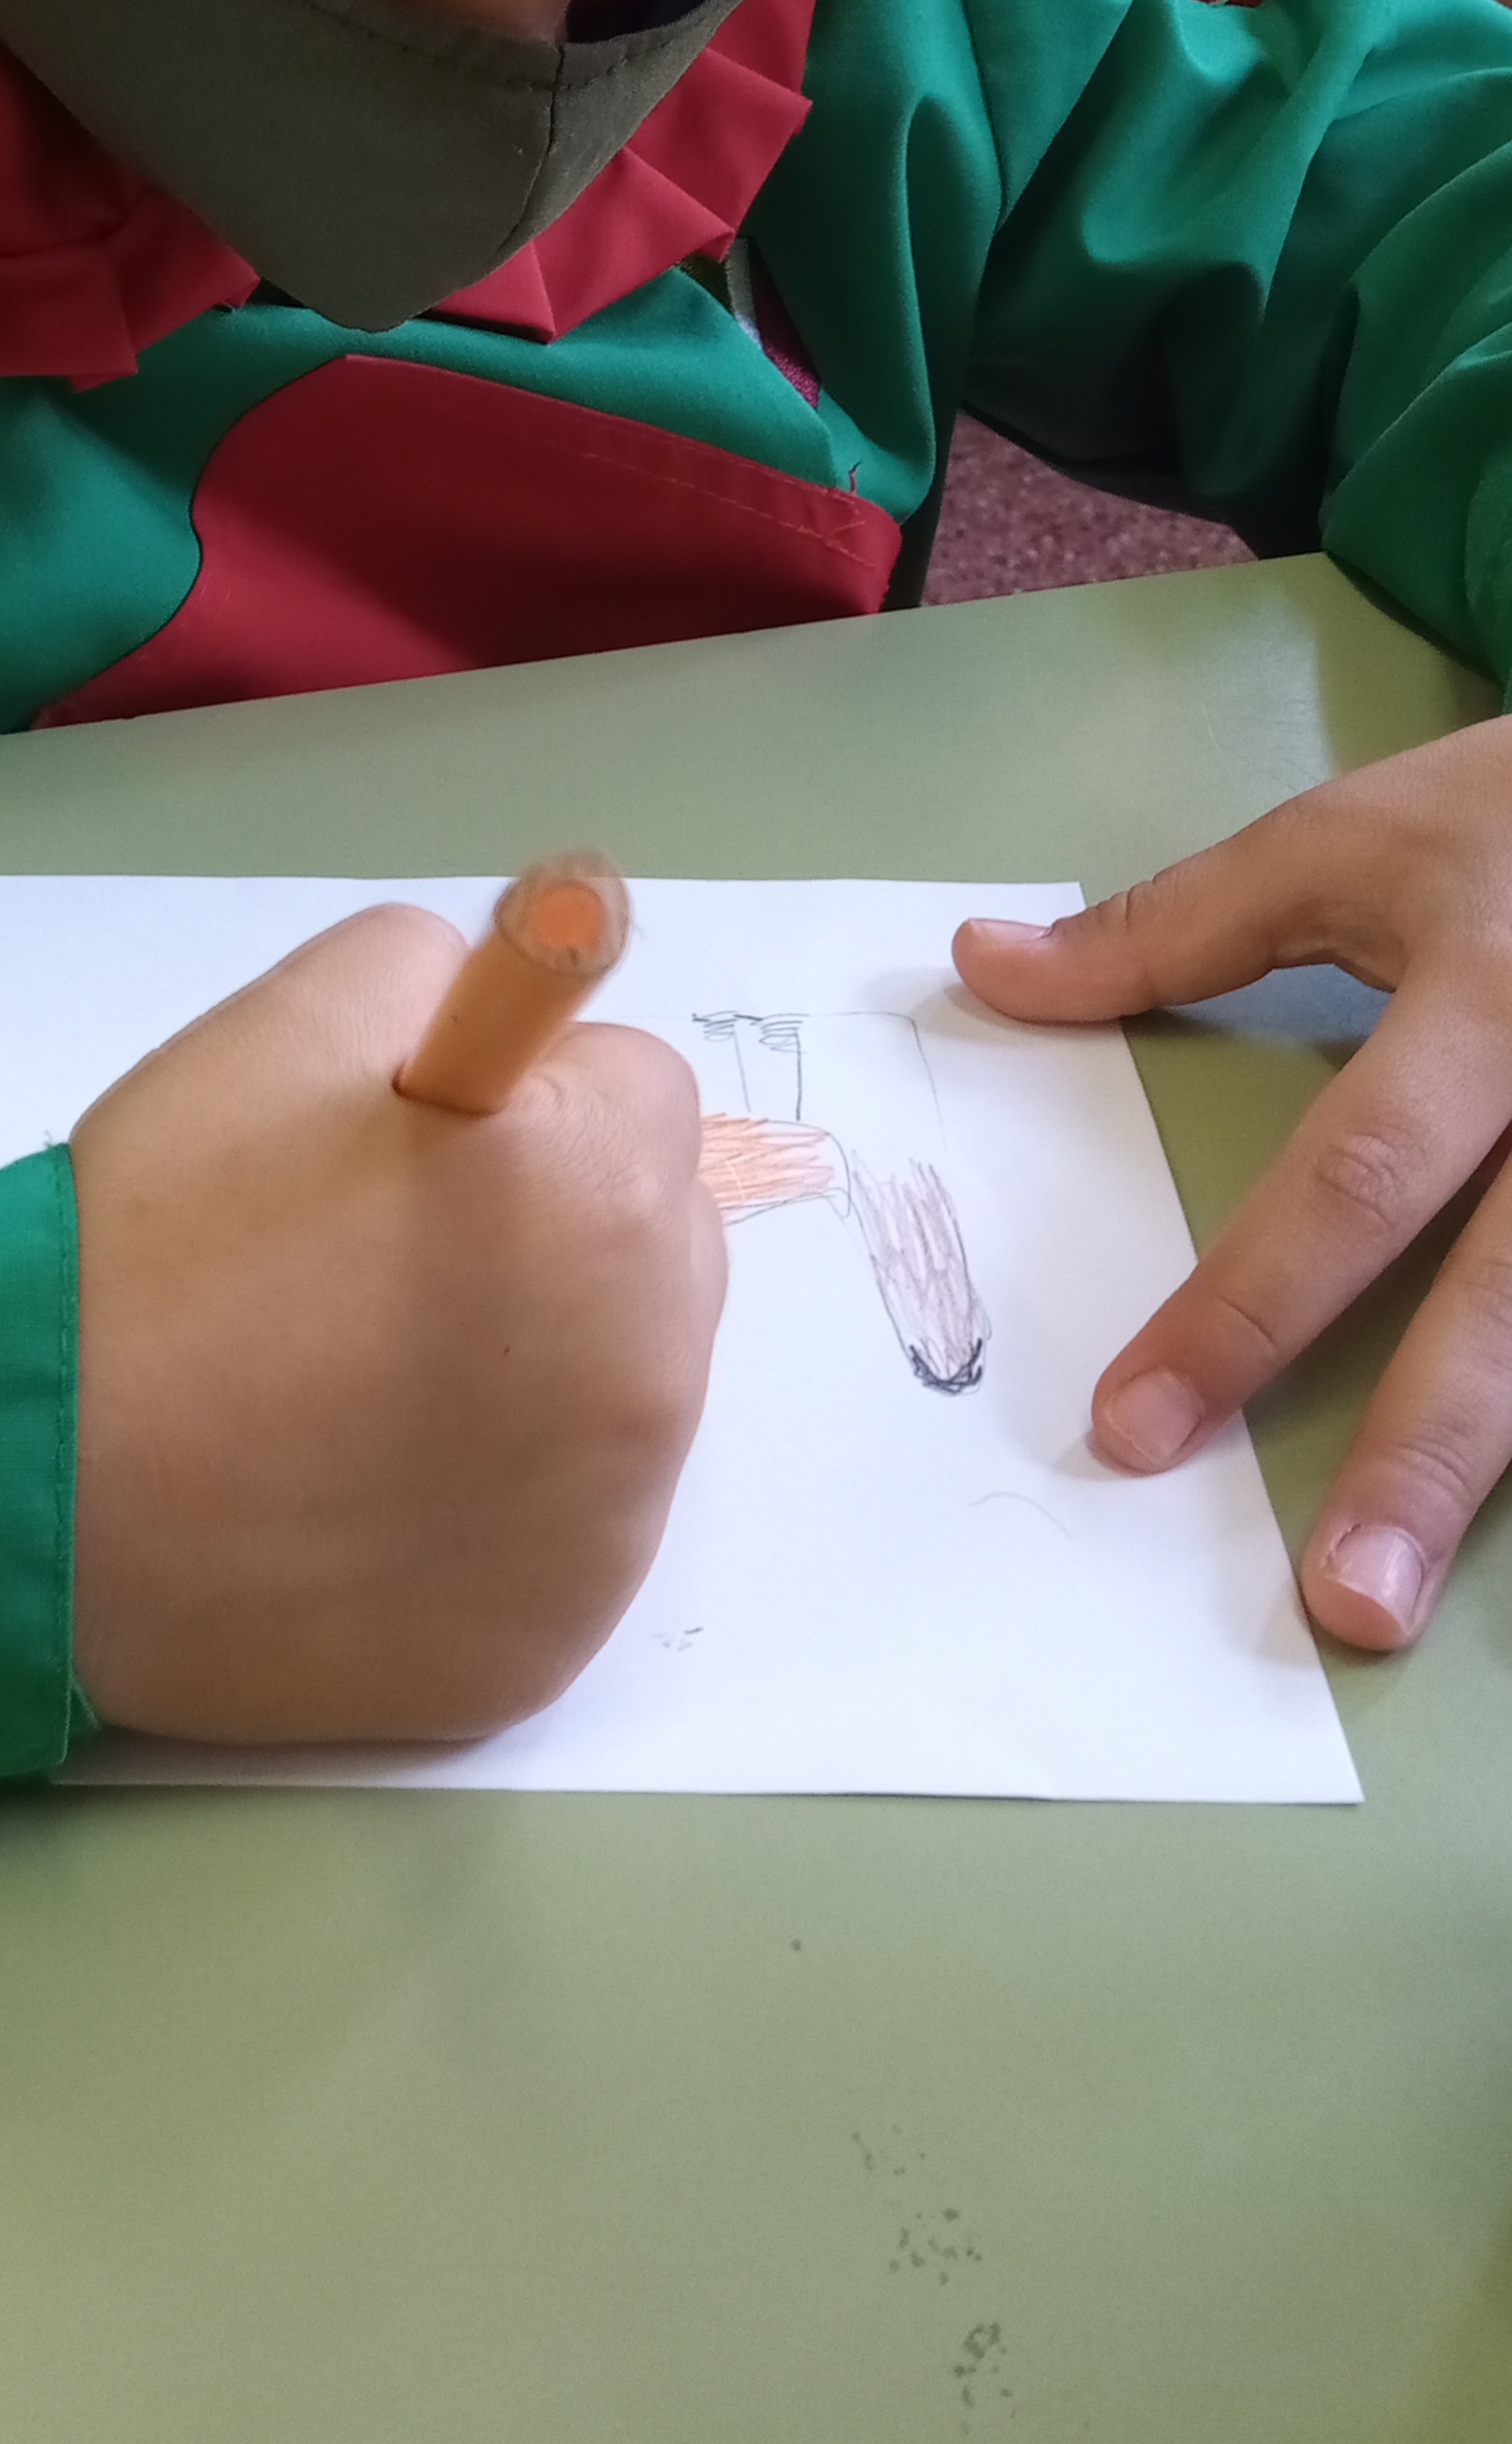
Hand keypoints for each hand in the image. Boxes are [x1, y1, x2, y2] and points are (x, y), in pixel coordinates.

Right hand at [69, 905, 723, 1744]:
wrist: (32, 1488)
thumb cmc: (157, 1239)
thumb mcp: (292, 1014)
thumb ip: (448, 974)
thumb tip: (520, 1023)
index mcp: (607, 1192)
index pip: (637, 1094)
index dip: (515, 1104)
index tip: (407, 1154)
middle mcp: (649, 1369)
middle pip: (656, 1251)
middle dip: (556, 1232)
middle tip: (380, 1268)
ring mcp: (606, 1533)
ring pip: (617, 1398)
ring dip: (535, 1370)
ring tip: (355, 1387)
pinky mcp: (545, 1651)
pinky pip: (555, 1541)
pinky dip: (486, 1515)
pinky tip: (357, 1501)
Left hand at [955, 718, 1511, 1652]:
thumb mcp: (1354, 839)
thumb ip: (1179, 924)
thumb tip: (984, 972)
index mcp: (1481, 1005)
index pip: (1349, 1179)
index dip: (1244, 1307)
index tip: (1134, 1429)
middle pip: (1508, 1300)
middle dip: (1423, 1456)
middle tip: (1338, 1603)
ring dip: (1498, 1480)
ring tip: (1413, 1605)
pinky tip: (1504, 1531)